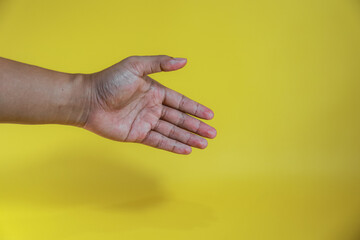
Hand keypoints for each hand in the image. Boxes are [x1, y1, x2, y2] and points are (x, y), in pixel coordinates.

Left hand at [83, 55, 216, 153]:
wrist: (87, 100)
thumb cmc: (109, 81)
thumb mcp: (135, 66)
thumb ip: (160, 64)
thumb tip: (184, 61)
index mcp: (155, 91)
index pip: (181, 102)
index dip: (195, 109)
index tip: (210, 115)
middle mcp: (153, 108)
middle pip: (180, 119)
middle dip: (196, 127)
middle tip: (212, 134)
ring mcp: (146, 122)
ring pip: (172, 132)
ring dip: (188, 138)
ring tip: (204, 144)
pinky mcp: (137, 135)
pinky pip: (159, 141)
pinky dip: (172, 146)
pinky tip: (185, 150)